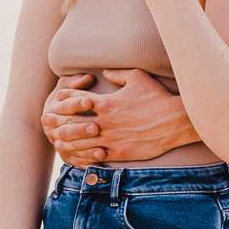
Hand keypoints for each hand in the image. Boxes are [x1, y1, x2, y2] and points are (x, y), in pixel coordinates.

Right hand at [42, 74, 106, 166]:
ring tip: (101, 144)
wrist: (61, 122)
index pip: (64, 106)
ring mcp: (58, 142)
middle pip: (65, 129)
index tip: (90, 101)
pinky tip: (101, 155)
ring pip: (69, 145)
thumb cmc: (71, 99)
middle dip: (80, 128)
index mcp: (52, 108)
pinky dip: (88, 158)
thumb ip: (76, 82)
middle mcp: (52, 127)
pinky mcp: (67, 156)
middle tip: (96, 127)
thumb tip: (88, 77)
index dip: (76, 104)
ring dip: (84, 145)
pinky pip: (76, 159)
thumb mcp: (69, 88)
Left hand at [58, 67, 196, 162]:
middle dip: (59, 122)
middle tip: (50, 123)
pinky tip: (79, 155)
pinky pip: (95, 157)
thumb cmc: (158, 96)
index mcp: (106, 102)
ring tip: (60, 141)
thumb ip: (117, 74)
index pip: (75, 100)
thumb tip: (103, 72)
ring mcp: (112, 139)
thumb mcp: (138, 77)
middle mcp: (105, 122)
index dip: (64, 99)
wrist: (177, 121)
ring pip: (79, 143)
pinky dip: (85, 155)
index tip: (59, 100)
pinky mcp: (120, 153)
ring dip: (68, 141)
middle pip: (71, 123)